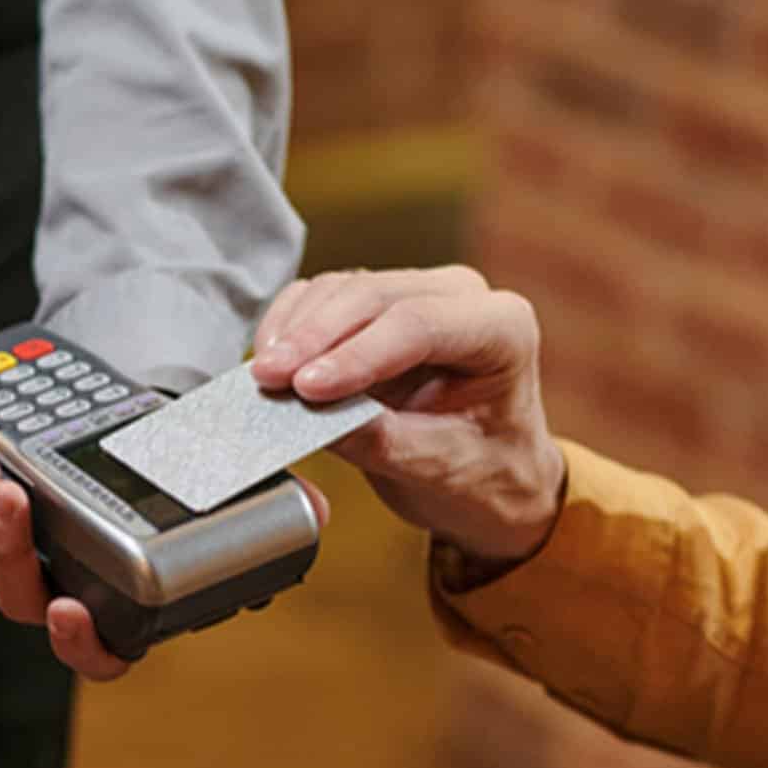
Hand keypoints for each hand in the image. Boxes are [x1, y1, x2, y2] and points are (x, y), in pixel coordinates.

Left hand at [0, 452, 331, 682]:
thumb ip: (278, 505)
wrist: (154, 436)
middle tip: (12, 497)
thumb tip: (311, 508)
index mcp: (130, 609)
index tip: (68, 609)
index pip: (102, 656)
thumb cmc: (194, 479)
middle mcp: (73, 596)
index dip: (80, 645)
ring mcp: (32, 563)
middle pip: (25, 601)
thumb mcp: (241, 489)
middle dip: (10, 551)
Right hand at [250, 266, 565, 563]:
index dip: (356, 353)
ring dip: (296, 329)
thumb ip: (380, 439)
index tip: (307, 388)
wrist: (488, 478)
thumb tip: (312, 414)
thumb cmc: (482, 472)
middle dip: (314, 336)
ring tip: (265, 375)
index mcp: (503, 328)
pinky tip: (271, 356)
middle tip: (269, 377)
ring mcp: (418, 292)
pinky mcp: (377, 306)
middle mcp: (462, 296)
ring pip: (343, 289)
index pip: (419, 324)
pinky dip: (291, 323)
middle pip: (374, 296)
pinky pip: (324, 297)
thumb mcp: (438, 468)